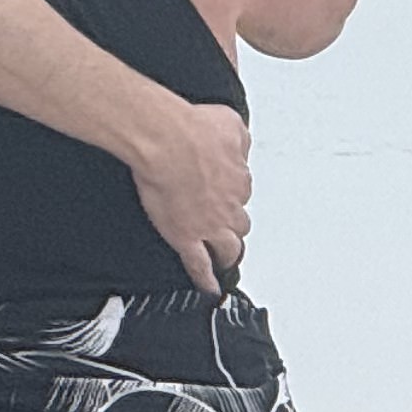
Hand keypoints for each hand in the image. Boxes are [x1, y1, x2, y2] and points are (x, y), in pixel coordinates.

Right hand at [127, 95, 251, 294]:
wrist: (170, 142)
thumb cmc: (193, 129)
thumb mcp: (230, 124)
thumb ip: (237, 137)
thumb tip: (237, 141)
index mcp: (239, 179)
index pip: (241, 191)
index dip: (232, 193)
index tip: (226, 193)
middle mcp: (230, 206)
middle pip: (240, 224)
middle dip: (236, 228)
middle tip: (232, 234)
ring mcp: (209, 225)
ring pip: (228, 247)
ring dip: (228, 254)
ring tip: (226, 260)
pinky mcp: (186, 237)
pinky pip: (199, 265)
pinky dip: (206, 279)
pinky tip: (210, 288)